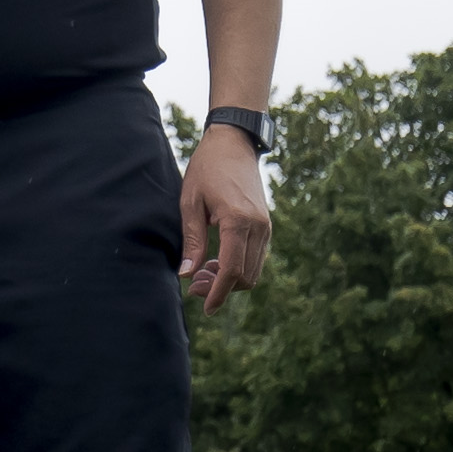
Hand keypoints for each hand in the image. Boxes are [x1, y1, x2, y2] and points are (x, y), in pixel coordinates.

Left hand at [178, 122, 272, 309]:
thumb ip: (192, 240)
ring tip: (202, 273)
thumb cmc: (207, 169)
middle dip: (221, 288)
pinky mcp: (265, 225)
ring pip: (253, 271)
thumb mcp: (191, 202)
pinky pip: (256, 258)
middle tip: (193, 285)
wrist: (234, 144)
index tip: (205, 308)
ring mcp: (265, 226)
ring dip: (230, 280)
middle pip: (245, 276)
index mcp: (238, 220)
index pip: (232, 269)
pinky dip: (238, 267)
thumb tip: (187, 275)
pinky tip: (216, 261)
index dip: (218, 292)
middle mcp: (258, 226)